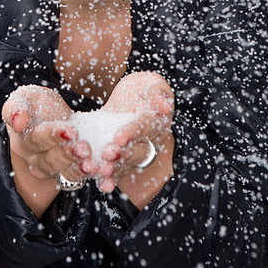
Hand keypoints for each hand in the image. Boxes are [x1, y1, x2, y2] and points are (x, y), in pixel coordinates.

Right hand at [1, 85, 90, 216]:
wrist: (49, 118)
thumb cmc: (35, 105)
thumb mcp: (24, 98)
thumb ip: (15, 106)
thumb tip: (18, 120)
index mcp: (24, 140)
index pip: (37, 139)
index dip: (53, 135)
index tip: (69, 130)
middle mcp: (36, 159)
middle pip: (52, 159)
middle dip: (69, 153)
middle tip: (84, 147)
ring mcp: (52, 168)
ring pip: (64, 171)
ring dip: (78, 165)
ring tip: (90, 159)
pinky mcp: (67, 172)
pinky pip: (76, 177)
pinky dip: (86, 173)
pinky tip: (96, 167)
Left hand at [94, 72, 174, 206]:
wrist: (131, 98)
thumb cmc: (143, 89)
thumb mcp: (152, 83)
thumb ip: (158, 92)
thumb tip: (165, 106)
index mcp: (156, 121)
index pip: (145, 127)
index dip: (133, 132)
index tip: (119, 137)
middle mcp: (148, 141)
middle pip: (137, 151)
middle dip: (123, 154)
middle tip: (107, 155)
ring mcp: (133, 152)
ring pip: (127, 164)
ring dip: (115, 169)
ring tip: (102, 171)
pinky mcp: (119, 158)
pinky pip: (116, 171)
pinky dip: (109, 179)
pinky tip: (102, 185)